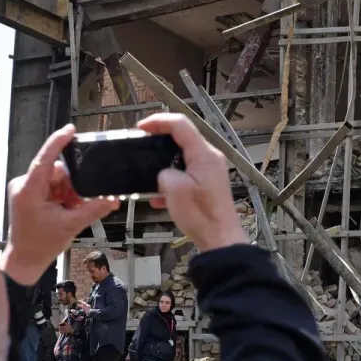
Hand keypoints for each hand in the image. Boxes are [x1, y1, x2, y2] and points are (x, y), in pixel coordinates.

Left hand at [1, 125, 119, 284]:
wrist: (24, 261)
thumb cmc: (40, 245)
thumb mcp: (71, 226)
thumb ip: (93, 209)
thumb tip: (113, 199)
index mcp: (29, 190)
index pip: (44, 159)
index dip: (58, 142)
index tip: (70, 130)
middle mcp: (23, 185)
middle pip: (56, 171)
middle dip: (72, 185)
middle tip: (79, 203)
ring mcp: (24, 189)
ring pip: (55, 179)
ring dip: (68, 192)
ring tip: (71, 210)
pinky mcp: (27, 194)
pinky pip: (50, 186)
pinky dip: (62, 196)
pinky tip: (65, 209)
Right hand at [137, 113, 247, 252]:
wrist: (219, 239)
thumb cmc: (201, 216)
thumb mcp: (175, 191)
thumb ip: (165, 173)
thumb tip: (164, 174)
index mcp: (204, 154)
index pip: (181, 124)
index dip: (159, 121)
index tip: (141, 127)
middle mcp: (210, 158)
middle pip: (182, 137)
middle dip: (159, 140)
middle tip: (141, 146)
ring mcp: (210, 171)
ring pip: (182, 156)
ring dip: (163, 163)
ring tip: (147, 173)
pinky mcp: (207, 184)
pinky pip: (186, 173)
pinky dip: (171, 180)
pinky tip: (159, 198)